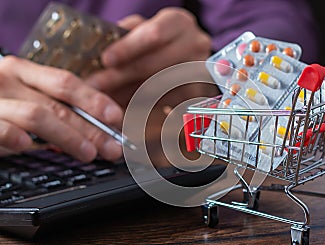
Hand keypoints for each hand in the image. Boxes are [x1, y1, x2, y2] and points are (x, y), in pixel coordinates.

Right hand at [0, 56, 123, 161]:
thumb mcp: (24, 96)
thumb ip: (53, 107)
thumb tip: (96, 127)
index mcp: (23, 72)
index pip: (66, 82)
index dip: (94, 100)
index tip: (116, 117)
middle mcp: (7, 81)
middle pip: (59, 105)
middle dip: (92, 128)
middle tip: (112, 147)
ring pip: (38, 116)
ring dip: (68, 137)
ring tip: (89, 153)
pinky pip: (2, 130)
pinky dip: (18, 139)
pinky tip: (32, 147)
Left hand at [85, 7, 211, 106]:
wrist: (187, 55)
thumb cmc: (158, 42)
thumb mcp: (143, 28)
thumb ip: (126, 34)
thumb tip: (100, 50)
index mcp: (180, 23)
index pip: (154, 34)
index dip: (128, 48)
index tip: (106, 60)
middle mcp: (195, 45)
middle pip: (155, 65)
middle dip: (121, 77)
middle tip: (95, 86)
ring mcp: (198, 72)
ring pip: (159, 89)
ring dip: (128, 97)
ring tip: (104, 100)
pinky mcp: (197, 95)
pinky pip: (167, 106)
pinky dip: (144, 111)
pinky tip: (124, 112)